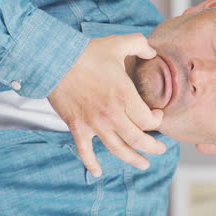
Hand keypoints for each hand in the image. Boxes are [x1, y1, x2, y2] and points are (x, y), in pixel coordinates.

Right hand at [47, 33, 165, 176]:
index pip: (149, 121)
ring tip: (144, 165)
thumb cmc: (87, 52)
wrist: (54, 60)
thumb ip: (141, 45)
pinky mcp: (77, 127)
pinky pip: (85, 152)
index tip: (157, 116)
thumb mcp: (119, 43)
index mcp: (125, 96)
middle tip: (161, 150)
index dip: (157, 121)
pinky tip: (98, 172)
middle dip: (153, 147)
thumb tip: (153, 52)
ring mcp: (94, 124)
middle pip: (138, 140)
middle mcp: (112, 115)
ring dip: (133, 159)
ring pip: (118, 149)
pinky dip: (92, 164)